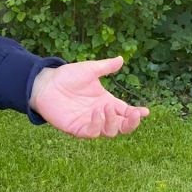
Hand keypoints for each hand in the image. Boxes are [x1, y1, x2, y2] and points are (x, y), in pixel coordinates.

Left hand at [29, 56, 149, 138]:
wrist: (45, 83)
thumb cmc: (67, 76)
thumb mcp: (89, 70)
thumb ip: (106, 67)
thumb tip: (121, 58)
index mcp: (106, 102)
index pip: (126, 112)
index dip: (136, 114)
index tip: (146, 111)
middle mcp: (100, 115)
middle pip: (122, 126)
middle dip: (131, 123)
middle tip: (134, 114)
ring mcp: (90, 123)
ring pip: (109, 132)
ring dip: (112, 122)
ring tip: (107, 107)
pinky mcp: (77, 128)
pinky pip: (92, 132)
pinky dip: (97, 125)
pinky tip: (96, 113)